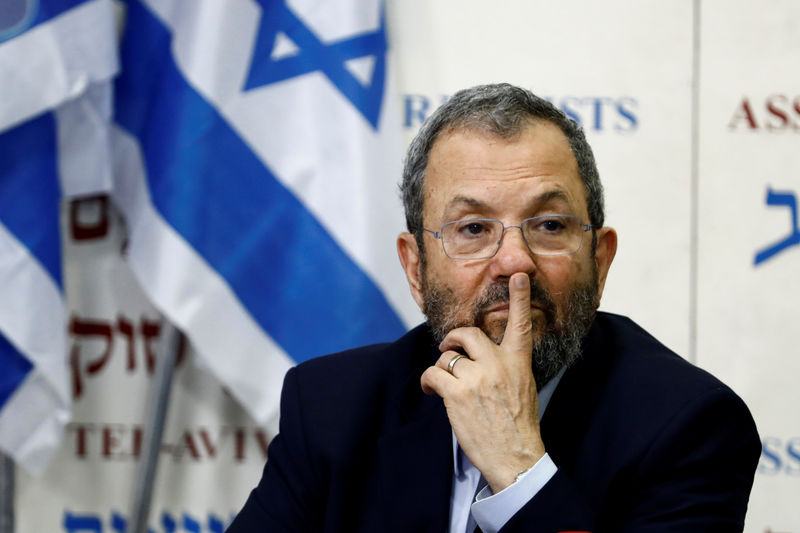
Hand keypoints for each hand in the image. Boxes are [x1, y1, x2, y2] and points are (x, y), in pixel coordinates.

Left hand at [420, 272, 545, 492]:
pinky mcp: (457, 393)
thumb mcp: (523, 387)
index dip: (519, 297)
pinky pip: (433, 373)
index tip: (518, 275)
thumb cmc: (518, 424)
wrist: (515, 456)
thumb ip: (506, 366)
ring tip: (441, 384)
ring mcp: (477, 378)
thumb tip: (482, 357)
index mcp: (518, 362)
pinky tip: (431, 390)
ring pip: (447, 357)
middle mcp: (498, 364)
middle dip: (453, 339)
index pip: (521, 323)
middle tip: (447, 347)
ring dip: (441, 368)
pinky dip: (428, 381)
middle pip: (468, 334)